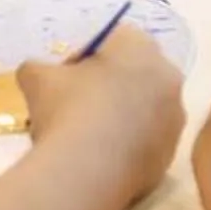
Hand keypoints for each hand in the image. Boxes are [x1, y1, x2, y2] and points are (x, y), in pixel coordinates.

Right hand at [18, 24, 186, 205]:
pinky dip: (127, 145)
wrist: (87, 172)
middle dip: (109, 84)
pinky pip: (147, 142)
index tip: (66, 76)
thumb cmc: (67, 109)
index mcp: (141, 47)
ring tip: (86, 135)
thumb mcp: (36, 78)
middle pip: (136, 72)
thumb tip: (38, 75)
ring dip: (120, 116)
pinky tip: (99, 157)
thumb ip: (39, 68)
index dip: (87, 55)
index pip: (116, 37)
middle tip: (76, 103)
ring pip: (145, 109)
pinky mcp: (170, 156)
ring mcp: (174, 121)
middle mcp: (168, 79)